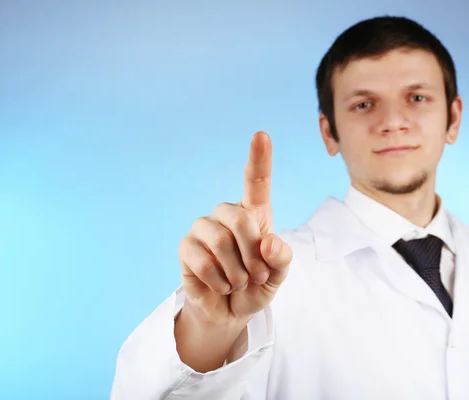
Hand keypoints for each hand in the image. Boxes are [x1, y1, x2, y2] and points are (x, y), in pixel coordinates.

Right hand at [178, 131, 292, 327]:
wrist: (230, 311)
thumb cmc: (256, 286)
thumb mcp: (278, 275)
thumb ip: (281, 258)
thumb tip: (267, 242)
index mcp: (254, 214)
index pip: (255, 182)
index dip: (259, 158)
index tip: (261, 135)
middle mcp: (226, 215)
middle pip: (240, 218)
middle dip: (252, 253)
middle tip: (257, 276)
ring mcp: (203, 229)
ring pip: (220, 240)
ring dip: (236, 271)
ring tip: (240, 282)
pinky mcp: (186, 247)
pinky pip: (203, 260)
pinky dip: (219, 281)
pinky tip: (222, 286)